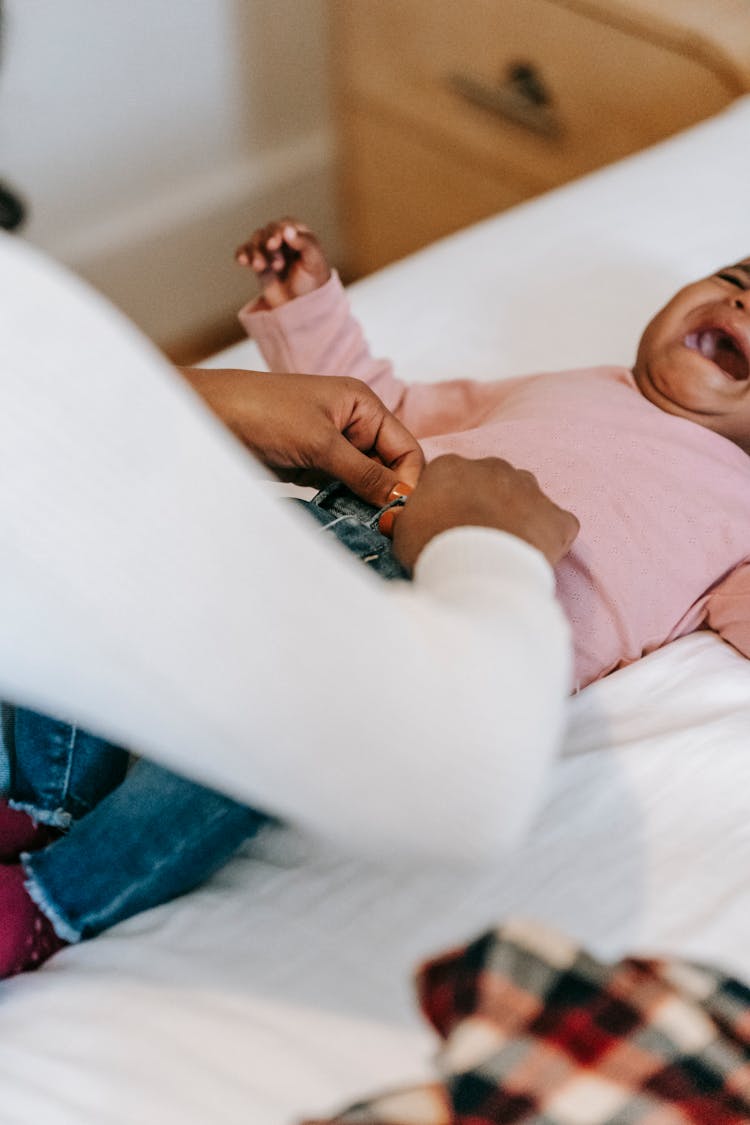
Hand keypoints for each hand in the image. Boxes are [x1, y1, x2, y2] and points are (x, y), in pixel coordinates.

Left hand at [180, 368, 423, 504]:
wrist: (209, 416)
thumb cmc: (264, 414)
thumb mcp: (321, 444)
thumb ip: (365, 473)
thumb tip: (402, 500)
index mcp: (364, 406)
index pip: (406, 448)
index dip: (409, 481)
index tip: (400, 514)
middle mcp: (353, 425)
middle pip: (389, 467)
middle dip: (387, 495)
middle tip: (382, 527)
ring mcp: (333, 447)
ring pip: (366, 482)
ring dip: (366, 504)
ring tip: (364, 526)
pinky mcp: (312, 466)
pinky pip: (341, 489)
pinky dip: (344, 505)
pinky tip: (343, 520)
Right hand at [235, 218, 330, 308]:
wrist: (302, 308)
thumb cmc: (314, 284)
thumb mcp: (315, 263)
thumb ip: (305, 243)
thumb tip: (287, 230)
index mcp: (299, 235)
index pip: (285, 225)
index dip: (277, 231)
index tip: (274, 244)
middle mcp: (283, 240)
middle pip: (268, 232)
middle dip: (268, 245)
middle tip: (277, 265)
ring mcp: (269, 251)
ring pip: (255, 241)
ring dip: (255, 252)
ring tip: (259, 267)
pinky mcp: (258, 262)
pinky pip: (245, 252)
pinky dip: (242, 254)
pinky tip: (242, 261)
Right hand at [392, 454, 578, 569]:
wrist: (480, 569)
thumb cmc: (433, 547)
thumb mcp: (402, 531)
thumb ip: (408, 517)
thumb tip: (403, 518)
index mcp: (451, 465)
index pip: (449, 478)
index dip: (447, 504)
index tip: (444, 527)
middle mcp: (494, 467)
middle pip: (490, 483)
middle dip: (486, 506)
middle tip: (475, 539)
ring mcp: (531, 489)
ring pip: (525, 499)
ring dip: (517, 518)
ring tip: (503, 550)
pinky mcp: (559, 517)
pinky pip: (556, 526)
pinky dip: (548, 540)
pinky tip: (532, 558)